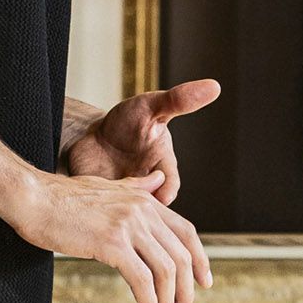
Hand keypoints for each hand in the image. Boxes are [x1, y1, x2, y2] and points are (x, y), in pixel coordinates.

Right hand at [4, 166, 211, 302]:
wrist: (32, 198)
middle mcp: (142, 211)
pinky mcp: (111, 244)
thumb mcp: (108, 187)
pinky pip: (142, 280)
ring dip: (169, 302)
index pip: (186, 232)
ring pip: (166, 271)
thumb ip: (137, 187)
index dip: (200, 260)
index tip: (203, 284)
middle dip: (186, 290)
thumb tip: (159, 180)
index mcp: (144, 200)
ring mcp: (128, 226)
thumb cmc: (62, 197)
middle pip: (181, 256)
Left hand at [64, 77, 221, 207]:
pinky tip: (88, 204)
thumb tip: (213, 86)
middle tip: (129, 204)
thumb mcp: (151, 106)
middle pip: (151, 207)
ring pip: (127, 215)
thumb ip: (178, 100)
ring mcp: (125, 197)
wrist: (94, 136)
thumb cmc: (128, 120)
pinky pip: (103, 215)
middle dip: (143, 209)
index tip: (161, 196)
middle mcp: (146, 186)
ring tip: (107, 201)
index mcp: (163, 165)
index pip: (171, 184)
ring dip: (119, 212)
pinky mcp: (103, 203)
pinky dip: (97, 212)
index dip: (166, 191)